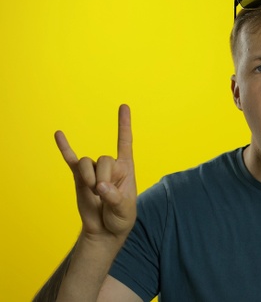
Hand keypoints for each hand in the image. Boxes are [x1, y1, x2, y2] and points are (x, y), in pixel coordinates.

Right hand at [55, 104, 136, 243]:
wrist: (104, 230)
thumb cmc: (120, 218)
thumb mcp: (124, 210)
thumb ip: (115, 198)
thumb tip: (100, 186)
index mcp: (126, 168)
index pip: (125, 143)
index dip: (124, 125)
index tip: (123, 106)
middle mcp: (110, 166)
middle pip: (104, 159)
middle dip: (103, 178)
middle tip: (104, 195)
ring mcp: (93, 171)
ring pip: (87, 162)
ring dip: (88, 178)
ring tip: (93, 193)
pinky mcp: (79, 177)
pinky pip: (71, 160)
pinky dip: (65, 148)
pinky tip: (59, 134)